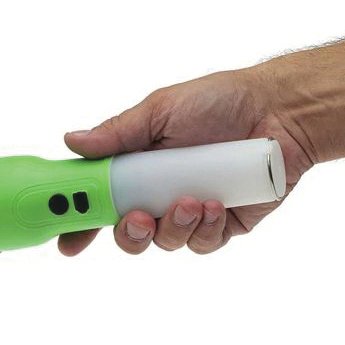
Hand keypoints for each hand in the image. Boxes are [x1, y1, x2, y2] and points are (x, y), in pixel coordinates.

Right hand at [58, 68, 312, 255]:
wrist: (276, 111)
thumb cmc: (218, 102)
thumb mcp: (161, 111)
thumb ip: (118, 133)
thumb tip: (72, 141)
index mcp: (141, 166)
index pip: (103, 198)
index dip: (82, 221)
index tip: (68, 240)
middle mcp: (162, 191)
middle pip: (130, 231)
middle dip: (129, 234)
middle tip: (138, 219)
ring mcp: (192, 209)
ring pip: (167, 241)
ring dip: (173, 227)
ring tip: (192, 201)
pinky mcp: (223, 223)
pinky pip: (204, 243)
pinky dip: (205, 228)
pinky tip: (217, 205)